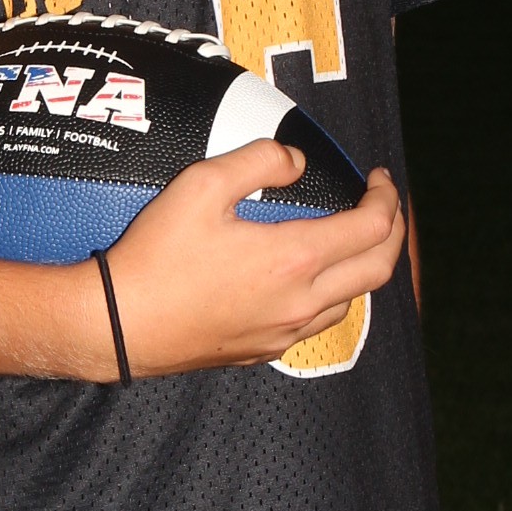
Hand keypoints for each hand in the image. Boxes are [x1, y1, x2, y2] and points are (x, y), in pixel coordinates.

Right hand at [97, 141, 405, 377]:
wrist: (118, 325)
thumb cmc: (155, 257)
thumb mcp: (201, 185)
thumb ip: (259, 160)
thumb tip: (298, 163)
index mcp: (294, 259)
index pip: (373, 228)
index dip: (388, 198)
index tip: (379, 178)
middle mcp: (300, 302)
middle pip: (378, 270)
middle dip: (393, 233)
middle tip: (385, 207)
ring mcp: (284, 332)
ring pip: (352, 301)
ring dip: (363, 267)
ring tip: (350, 240)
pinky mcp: (263, 350)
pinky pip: (318, 324)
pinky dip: (332, 295)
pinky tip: (311, 280)